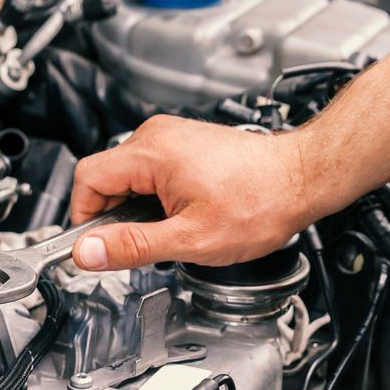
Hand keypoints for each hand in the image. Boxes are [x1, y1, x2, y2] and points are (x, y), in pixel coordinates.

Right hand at [68, 117, 322, 270]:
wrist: (302, 179)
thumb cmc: (260, 202)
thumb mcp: (190, 239)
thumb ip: (132, 246)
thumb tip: (87, 253)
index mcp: (151, 152)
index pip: (87, 180)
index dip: (86, 218)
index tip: (98, 246)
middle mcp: (157, 136)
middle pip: (106, 178)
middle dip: (115, 217)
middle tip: (141, 245)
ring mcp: (171, 137)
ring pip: (128, 178)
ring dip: (137, 209)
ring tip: (170, 229)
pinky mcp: (185, 145)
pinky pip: (150, 172)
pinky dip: (155, 199)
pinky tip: (183, 216)